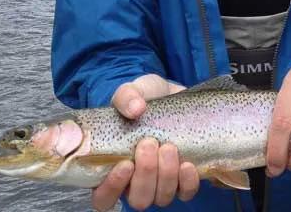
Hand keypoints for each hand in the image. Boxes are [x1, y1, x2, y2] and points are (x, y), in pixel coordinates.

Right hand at [91, 74, 198, 211]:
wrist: (173, 95)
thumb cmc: (145, 99)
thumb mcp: (132, 91)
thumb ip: (126, 97)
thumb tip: (135, 108)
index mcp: (113, 169)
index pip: (103, 198)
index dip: (112, 188)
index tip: (124, 164)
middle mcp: (136, 182)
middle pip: (138, 199)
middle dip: (145, 174)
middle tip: (149, 144)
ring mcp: (162, 183)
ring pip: (162, 198)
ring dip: (166, 175)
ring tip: (169, 147)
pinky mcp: (185, 179)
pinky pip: (186, 192)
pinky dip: (188, 182)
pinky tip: (188, 164)